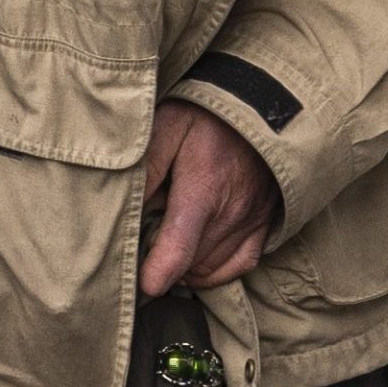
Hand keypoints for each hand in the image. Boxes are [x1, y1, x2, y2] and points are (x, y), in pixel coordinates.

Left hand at [138, 98, 280, 294]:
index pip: (178, 250)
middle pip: (191, 265)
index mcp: (203, 188)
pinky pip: (241, 264)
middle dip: (163, 266)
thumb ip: (146, 169)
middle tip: (141, 248)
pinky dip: (216, 271)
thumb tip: (122, 210)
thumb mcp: (166, 127)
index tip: (138, 285)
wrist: (262, 101)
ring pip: (212, 269)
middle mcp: (232, 211)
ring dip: (186, 268)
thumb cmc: (206, 113)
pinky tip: (195, 260)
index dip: (154, 275)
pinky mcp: (266, 220)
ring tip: (165, 249)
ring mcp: (252, 219)